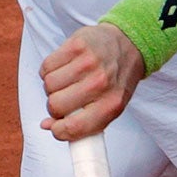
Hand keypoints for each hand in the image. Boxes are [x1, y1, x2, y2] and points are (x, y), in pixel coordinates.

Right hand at [39, 22, 146, 140]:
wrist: (129, 44)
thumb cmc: (117, 79)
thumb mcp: (108, 106)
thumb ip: (81, 121)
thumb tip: (46, 125)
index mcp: (112, 104)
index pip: (75, 127)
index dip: (59, 131)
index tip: (57, 127)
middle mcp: (100, 83)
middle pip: (55, 105)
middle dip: (56, 105)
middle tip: (66, 98)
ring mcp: (88, 62)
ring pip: (49, 85)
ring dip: (53, 86)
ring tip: (67, 81)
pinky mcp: (77, 45)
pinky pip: (47, 66)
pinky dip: (50, 69)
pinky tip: (64, 68)